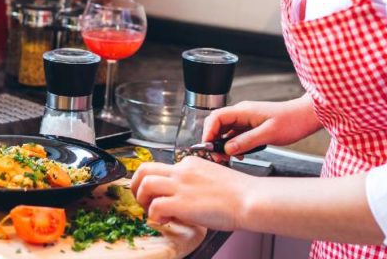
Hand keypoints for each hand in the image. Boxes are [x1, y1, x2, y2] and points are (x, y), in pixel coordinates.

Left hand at [131, 157, 253, 230]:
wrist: (250, 199)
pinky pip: (154, 208)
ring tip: (151, 212)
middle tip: (142, 200)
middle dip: (136, 186)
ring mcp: (180, 185)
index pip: (161, 167)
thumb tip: (186, 197)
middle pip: (144, 169)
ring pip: (144, 185)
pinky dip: (154, 217)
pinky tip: (165, 222)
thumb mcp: (213, 177)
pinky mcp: (181, 203)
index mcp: (191, 163)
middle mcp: (182, 171)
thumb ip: (196, 182)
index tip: (155, 194)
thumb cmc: (240, 193)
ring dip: (143, 201)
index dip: (154, 182)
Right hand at [203, 94, 320, 157]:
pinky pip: (236, 135)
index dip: (208, 132)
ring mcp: (247, 120)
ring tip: (229, 158)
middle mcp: (242, 114)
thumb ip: (246, 141)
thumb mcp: (268, 134)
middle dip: (214, 140)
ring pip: (226, 131)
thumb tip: (227, 149)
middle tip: (218, 156)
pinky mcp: (252, 126)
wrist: (307, 117)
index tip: (208, 147)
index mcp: (243, 111)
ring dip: (224, 145)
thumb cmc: (292, 121)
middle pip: (218, 124)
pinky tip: (240, 155)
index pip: (216, 117)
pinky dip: (234, 145)